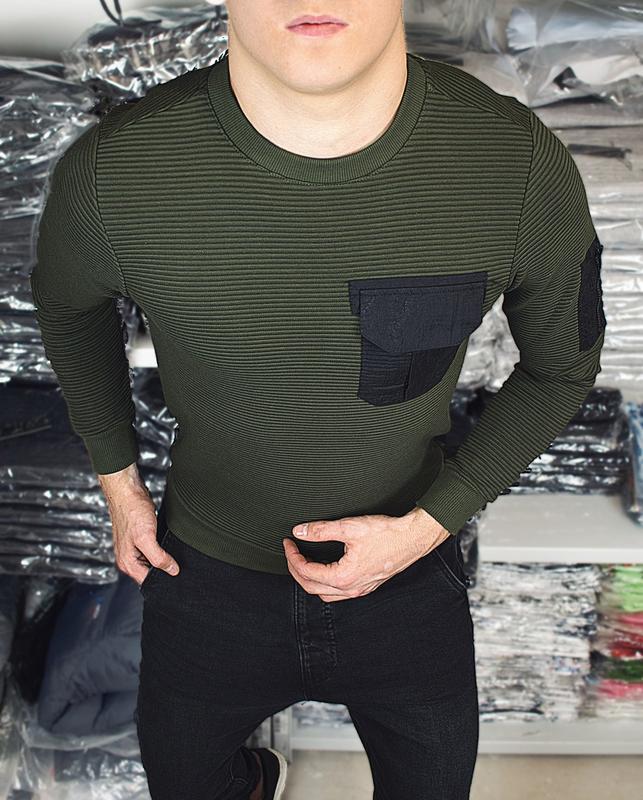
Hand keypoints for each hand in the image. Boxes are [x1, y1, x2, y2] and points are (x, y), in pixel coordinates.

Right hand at [99, 464, 179, 585]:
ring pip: (152, 561)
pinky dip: (161, 547)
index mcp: (127, 562)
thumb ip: (158, 557)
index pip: (148, 581)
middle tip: (177, 560)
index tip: (176, 572)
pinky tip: (167, 540)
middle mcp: (128, 558)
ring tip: (172, 549)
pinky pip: (153, 549)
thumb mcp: (146, 537)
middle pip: (150, 572)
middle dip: (163, 568)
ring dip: (163, 557)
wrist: (128, 491)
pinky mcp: (140, 538)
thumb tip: (172, 571)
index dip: (163, 578)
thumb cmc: (132, 511)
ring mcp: (134, 548)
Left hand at [282, 506, 449, 601]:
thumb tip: (300, 532)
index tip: (288, 543)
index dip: (292, 557)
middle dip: (296, 569)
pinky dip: (325, 583)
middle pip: (312, 587)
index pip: (307, 572)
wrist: (413, 538)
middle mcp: (351, 589)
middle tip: (291, 551)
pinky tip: (325, 568)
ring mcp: (360, 589)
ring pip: (325, 594)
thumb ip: (321, 530)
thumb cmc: (387, 534)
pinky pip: (339, 593)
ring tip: (303, 561)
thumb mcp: (350, 528)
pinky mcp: (367, 585)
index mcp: (344, 577)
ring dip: (310, 579)